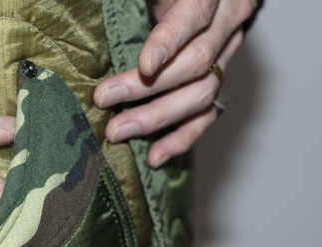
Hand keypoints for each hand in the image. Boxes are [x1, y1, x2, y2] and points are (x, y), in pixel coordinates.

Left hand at [93, 0, 254, 167]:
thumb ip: (137, 1)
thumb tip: (93, 8)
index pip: (195, 15)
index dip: (170, 40)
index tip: (144, 65)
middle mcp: (227, 23)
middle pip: (196, 62)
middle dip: (148, 87)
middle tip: (105, 99)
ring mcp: (226, 57)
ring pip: (202, 94)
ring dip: (157, 117)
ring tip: (119, 131)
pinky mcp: (218, 84)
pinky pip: (206, 117)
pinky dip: (180, 139)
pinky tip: (154, 156)